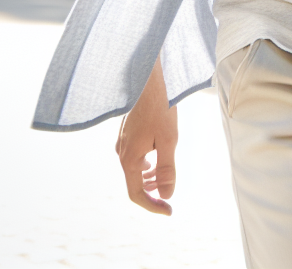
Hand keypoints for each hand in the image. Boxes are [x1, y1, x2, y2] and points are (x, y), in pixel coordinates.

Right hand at [115, 57, 177, 214]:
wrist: (147, 79)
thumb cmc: (160, 107)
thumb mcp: (168, 140)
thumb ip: (167, 169)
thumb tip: (166, 195)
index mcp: (129, 158)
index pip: (136, 194)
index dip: (152, 206)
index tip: (169, 211)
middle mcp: (121, 152)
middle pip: (134, 183)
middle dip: (152, 192)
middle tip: (170, 197)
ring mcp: (122, 141)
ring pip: (134, 169)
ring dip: (149, 178)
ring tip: (165, 178)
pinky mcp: (126, 132)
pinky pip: (134, 156)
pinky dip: (146, 165)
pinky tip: (156, 158)